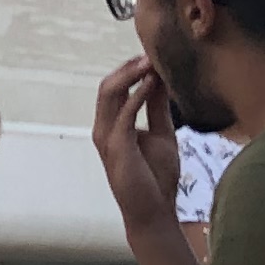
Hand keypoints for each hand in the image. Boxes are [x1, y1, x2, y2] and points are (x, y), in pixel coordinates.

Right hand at [91, 57, 183, 241]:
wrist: (153, 211)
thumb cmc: (156, 177)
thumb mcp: (161, 134)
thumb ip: (157, 108)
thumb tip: (159, 80)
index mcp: (112, 125)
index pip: (115, 88)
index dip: (131, 70)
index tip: (153, 55)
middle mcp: (103, 128)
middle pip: (107, 86)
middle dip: (128, 67)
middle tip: (151, 53)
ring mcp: (107, 137)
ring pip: (109, 93)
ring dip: (130, 75)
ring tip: (150, 62)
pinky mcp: (117, 146)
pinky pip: (123, 112)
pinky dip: (137, 94)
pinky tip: (152, 83)